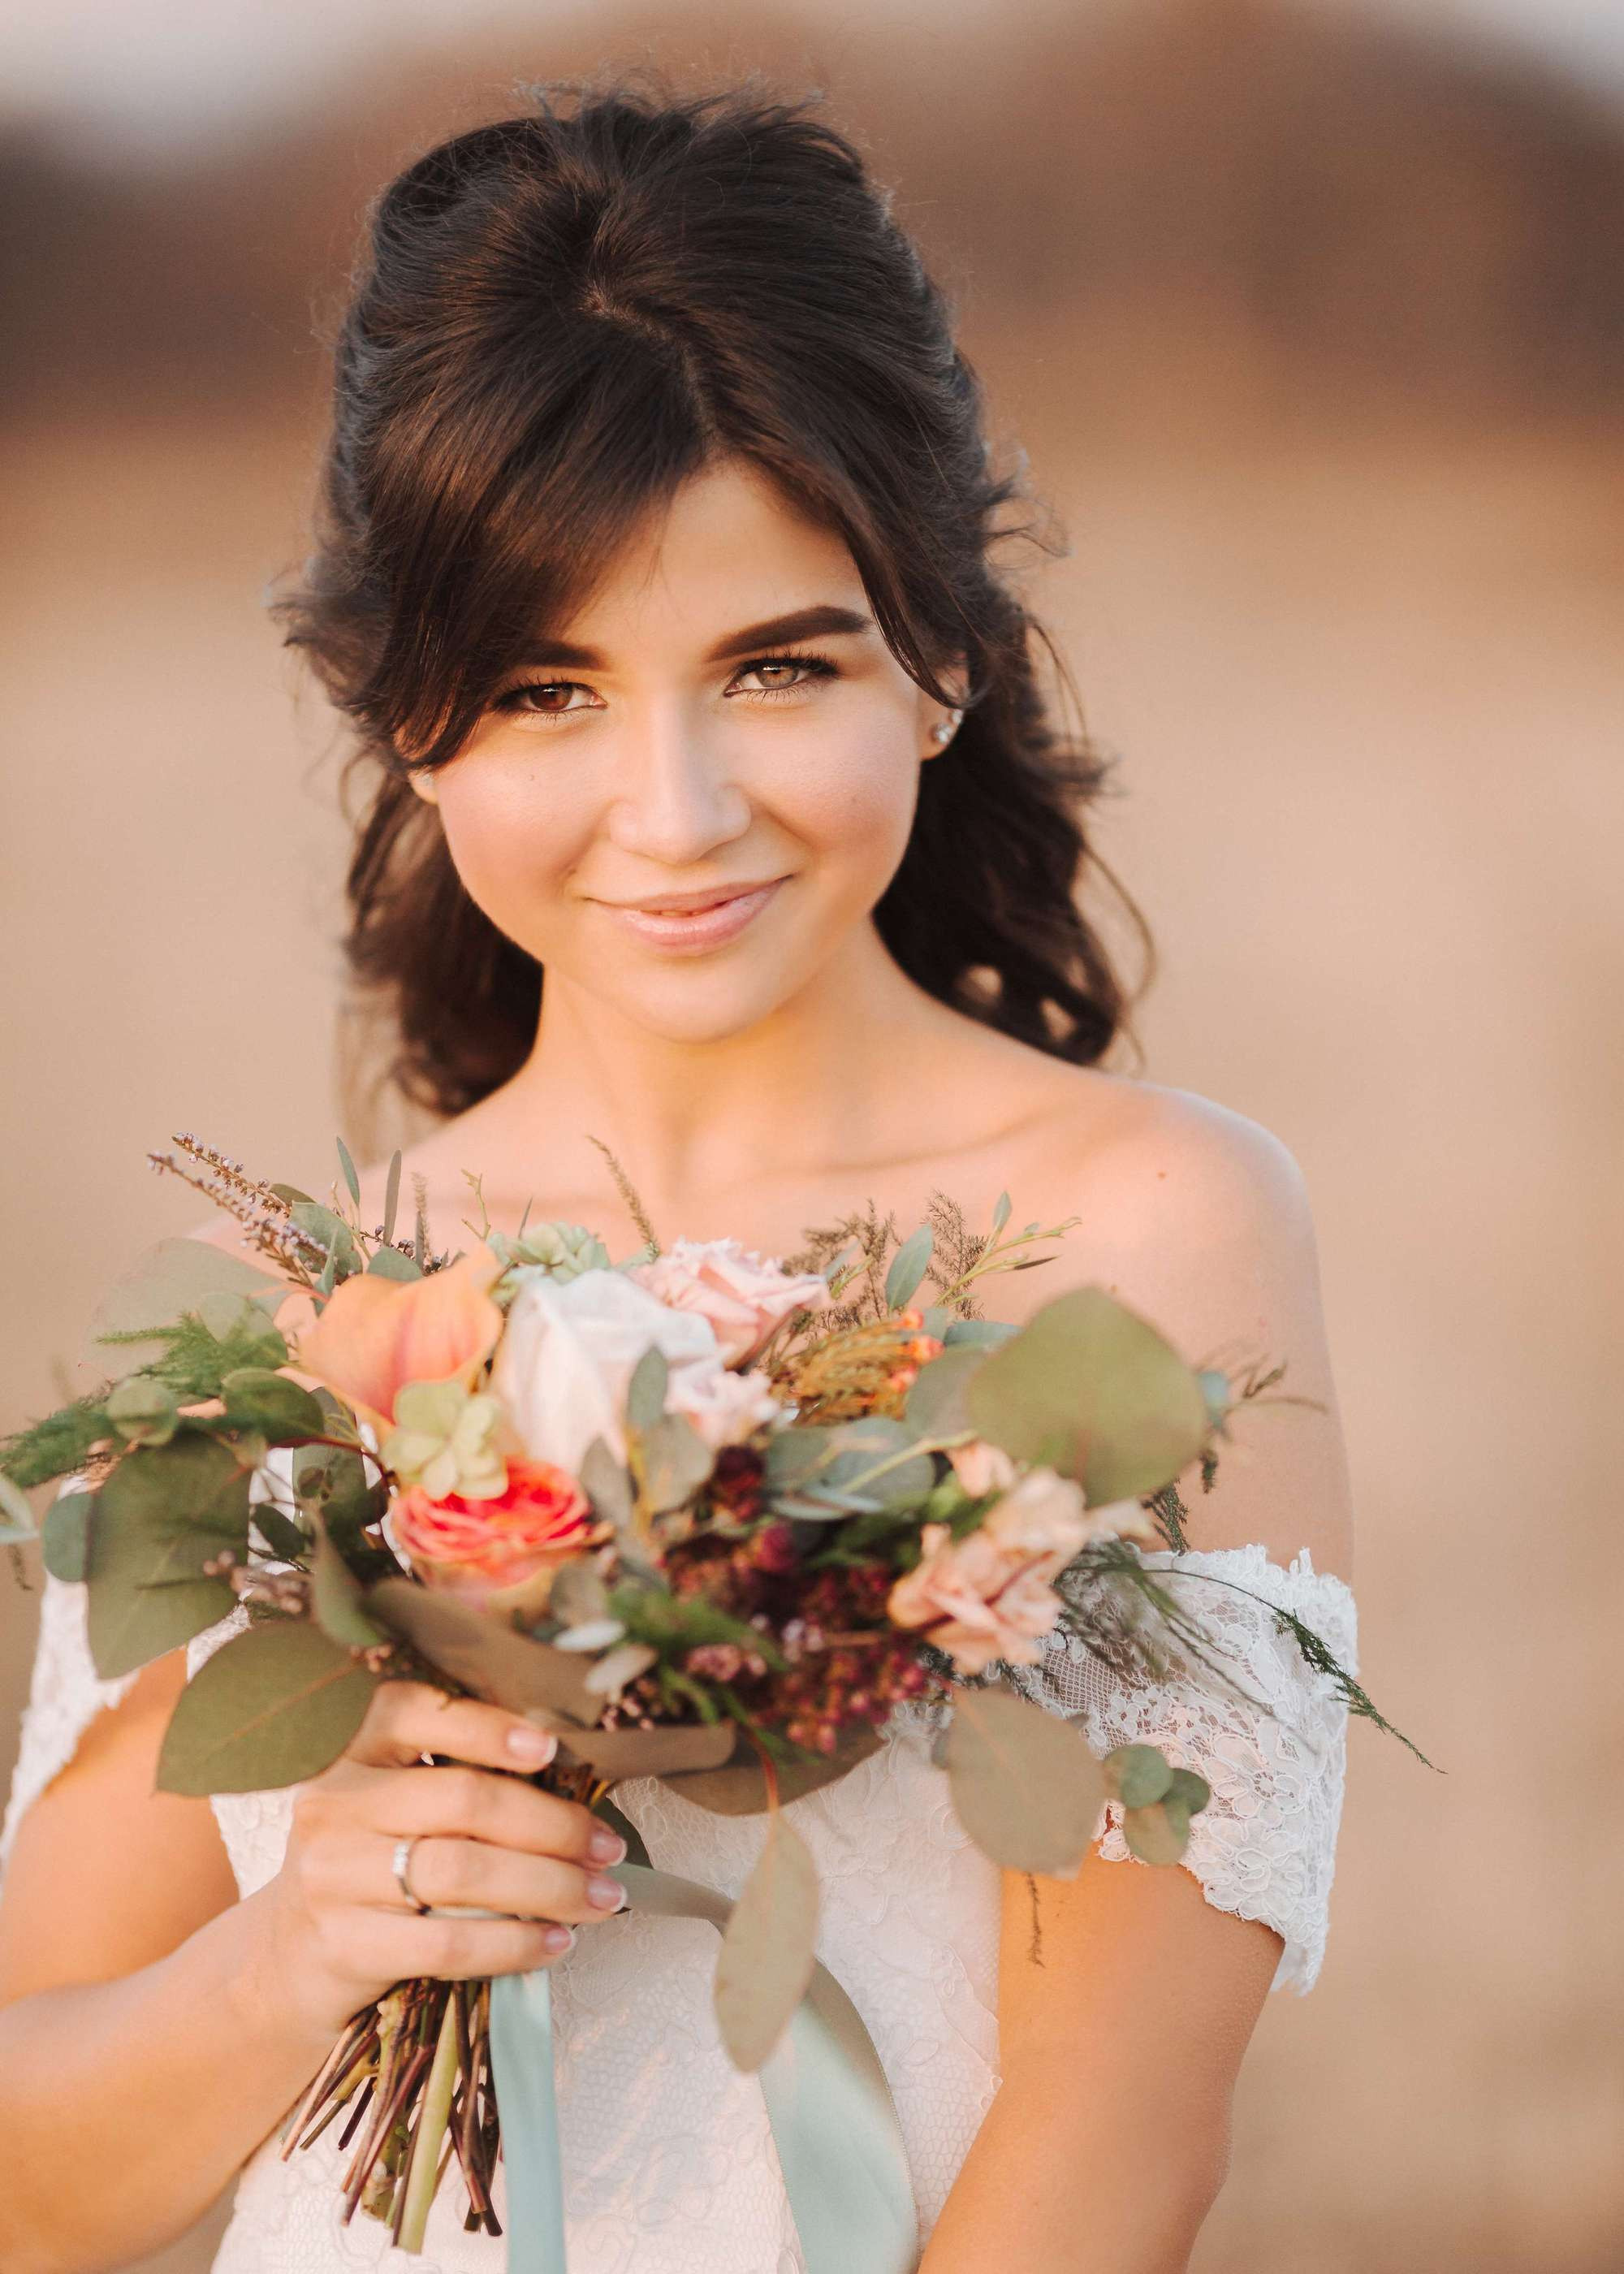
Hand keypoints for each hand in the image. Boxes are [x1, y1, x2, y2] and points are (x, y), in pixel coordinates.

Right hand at [253, 1680, 629, 2041]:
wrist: (286, 1957)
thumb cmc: (369, 1864)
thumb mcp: (390, 1803)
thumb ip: (456, 1778)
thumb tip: (572, 1778)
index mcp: (350, 1749)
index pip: (415, 1712)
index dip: (487, 1727)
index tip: (551, 1748)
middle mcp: (334, 1803)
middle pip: (464, 1800)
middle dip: (553, 1824)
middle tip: (606, 1847)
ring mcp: (334, 1876)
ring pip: (464, 1872)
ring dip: (550, 1886)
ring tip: (602, 1897)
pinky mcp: (344, 1945)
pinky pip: (448, 1942)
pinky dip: (515, 1943)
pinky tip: (555, 1943)